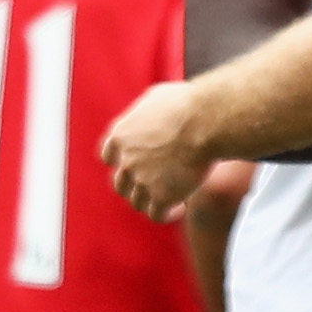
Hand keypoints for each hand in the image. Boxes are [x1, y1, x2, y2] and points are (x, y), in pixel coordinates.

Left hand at [102, 79, 217, 219]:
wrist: (204, 122)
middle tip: (155, 185)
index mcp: (120, 136)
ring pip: (136, 201)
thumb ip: (148, 111)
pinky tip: (179, 208)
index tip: (138, 164)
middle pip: (120, 183)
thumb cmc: (187, 104)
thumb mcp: (158, 97)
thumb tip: (156, 111)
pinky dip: (166, 213)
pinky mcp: (161, 196)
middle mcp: (125, 160)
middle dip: (135, 185)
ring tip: (171, 198)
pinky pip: (156, 214)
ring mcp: (141, 180)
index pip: (108, 157)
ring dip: (151, 201)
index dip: (122, 162)